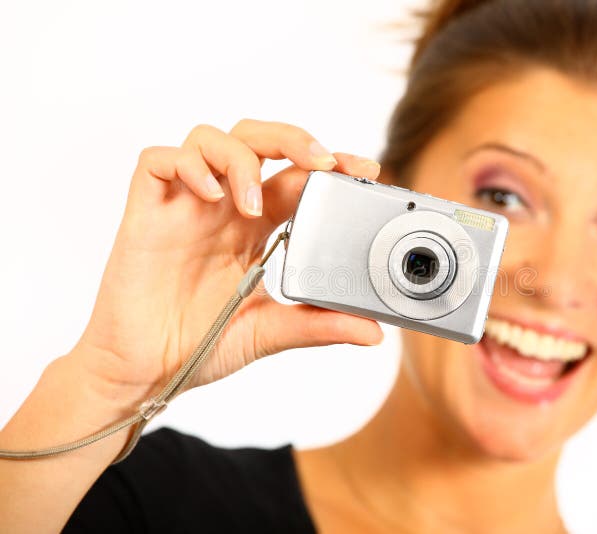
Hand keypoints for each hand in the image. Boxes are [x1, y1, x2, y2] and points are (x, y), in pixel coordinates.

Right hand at [72, 119, 382, 401]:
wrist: (145, 374)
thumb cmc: (198, 346)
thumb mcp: (270, 332)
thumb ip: (319, 325)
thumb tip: (373, 333)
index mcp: (255, 229)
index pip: (296, 176)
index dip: (330, 164)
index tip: (365, 170)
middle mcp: (223, 208)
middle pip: (257, 140)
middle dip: (294, 138)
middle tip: (323, 162)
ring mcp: (184, 206)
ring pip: (211, 139)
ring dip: (242, 158)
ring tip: (253, 204)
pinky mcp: (146, 213)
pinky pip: (158, 160)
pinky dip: (189, 166)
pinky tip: (212, 197)